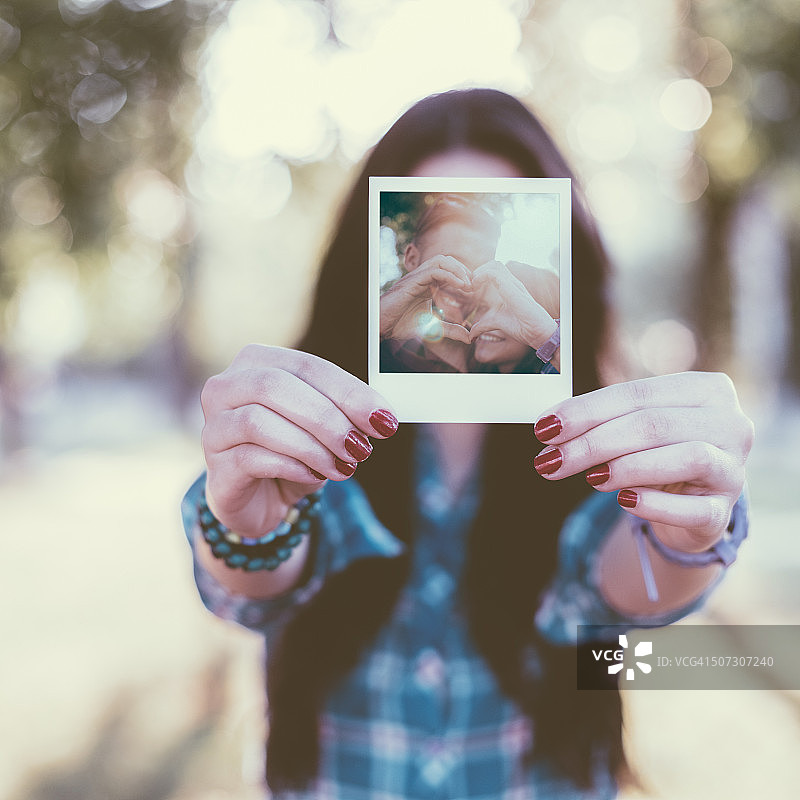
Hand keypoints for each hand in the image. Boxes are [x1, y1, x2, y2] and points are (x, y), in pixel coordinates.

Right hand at [201, 345, 397, 537]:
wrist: (262, 498)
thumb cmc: (294, 452)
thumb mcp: (325, 427)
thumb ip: (347, 413)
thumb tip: (382, 416)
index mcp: (257, 362)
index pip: (306, 365)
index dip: (348, 392)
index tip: (383, 419)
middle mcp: (226, 387)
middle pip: (275, 386)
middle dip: (327, 418)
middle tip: (361, 447)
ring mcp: (213, 426)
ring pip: (258, 421)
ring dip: (310, 446)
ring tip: (341, 466)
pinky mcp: (215, 465)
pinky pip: (250, 457)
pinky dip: (291, 466)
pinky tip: (313, 476)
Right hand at [380, 255, 471, 339]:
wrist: (382, 325)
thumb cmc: (400, 324)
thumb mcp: (432, 328)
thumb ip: (450, 330)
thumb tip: (468, 337)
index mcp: (426, 284)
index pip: (448, 270)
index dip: (463, 276)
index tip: (474, 290)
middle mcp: (422, 277)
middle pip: (447, 260)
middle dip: (463, 270)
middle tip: (474, 285)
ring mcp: (417, 277)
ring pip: (441, 260)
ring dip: (458, 269)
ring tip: (468, 284)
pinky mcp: (413, 280)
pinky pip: (434, 271)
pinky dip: (450, 275)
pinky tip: (460, 286)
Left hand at [469, 261, 555, 348]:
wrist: (537, 332)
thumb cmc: (521, 326)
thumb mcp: (495, 323)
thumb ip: (482, 326)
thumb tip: (470, 335)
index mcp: (508, 288)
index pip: (492, 271)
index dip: (478, 277)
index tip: (469, 291)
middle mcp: (511, 283)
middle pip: (493, 264)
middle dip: (478, 272)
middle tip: (469, 288)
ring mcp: (513, 284)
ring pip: (494, 265)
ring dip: (479, 273)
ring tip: (472, 287)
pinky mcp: (512, 288)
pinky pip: (493, 274)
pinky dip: (481, 277)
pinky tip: (475, 289)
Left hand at [532, 372, 753, 551]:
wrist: (690, 505)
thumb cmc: (657, 454)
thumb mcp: (634, 428)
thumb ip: (601, 419)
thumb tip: (550, 424)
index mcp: (706, 390)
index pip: (637, 394)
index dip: (587, 410)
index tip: (546, 427)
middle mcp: (730, 423)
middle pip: (654, 425)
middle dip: (593, 443)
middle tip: (551, 460)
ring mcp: (733, 469)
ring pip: (685, 458)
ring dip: (626, 467)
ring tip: (590, 477)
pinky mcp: (724, 512)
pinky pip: (692, 508)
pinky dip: (653, 504)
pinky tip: (623, 501)